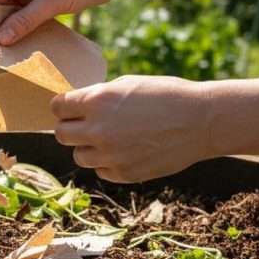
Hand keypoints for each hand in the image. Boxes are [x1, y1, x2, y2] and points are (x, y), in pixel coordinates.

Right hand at [0, 0, 118, 44]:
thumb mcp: (53, 2)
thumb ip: (25, 20)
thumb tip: (0, 40)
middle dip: (0, 28)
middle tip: (6, 54)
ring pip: (9, 12)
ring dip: (13, 29)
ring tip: (18, 50)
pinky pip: (23, 13)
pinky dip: (25, 26)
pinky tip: (30, 41)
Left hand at [51, 75, 212, 182]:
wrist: (201, 122)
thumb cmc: (166, 95)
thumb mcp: (128, 84)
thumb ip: (97, 96)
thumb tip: (74, 105)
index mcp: (97, 101)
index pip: (58, 107)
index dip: (64, 107)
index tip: (71, 108)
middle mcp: (99, 130)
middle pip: (61, 134)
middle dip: (71, 127)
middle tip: (86, 124)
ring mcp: (110, 155)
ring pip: (78, 155)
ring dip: (88, 147)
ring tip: (109, 137)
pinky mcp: (124, 174)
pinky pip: (100, 170)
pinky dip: (107, 162)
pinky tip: (125, 150)